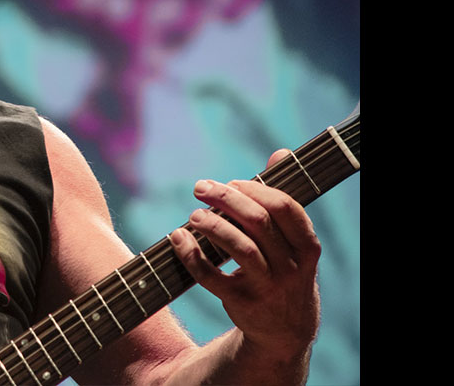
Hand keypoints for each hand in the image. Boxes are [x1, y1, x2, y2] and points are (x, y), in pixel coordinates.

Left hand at [168, 150, 320, 360]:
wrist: (284, 332)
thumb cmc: (283, 270)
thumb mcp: (292, 241)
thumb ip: (280, 198)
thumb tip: (280, 152)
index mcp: (306, 246)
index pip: (284, 208)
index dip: (254, 188)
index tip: (231, 182)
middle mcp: (291, 267)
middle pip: (258, 223)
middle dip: (226, 199)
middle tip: (200, 187)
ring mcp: (267, 287)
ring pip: (239, 249)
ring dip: (211, 225)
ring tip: (193, 214)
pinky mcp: (241, 303)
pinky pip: (212, 277)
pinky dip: (191, 255)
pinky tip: (178, 238)